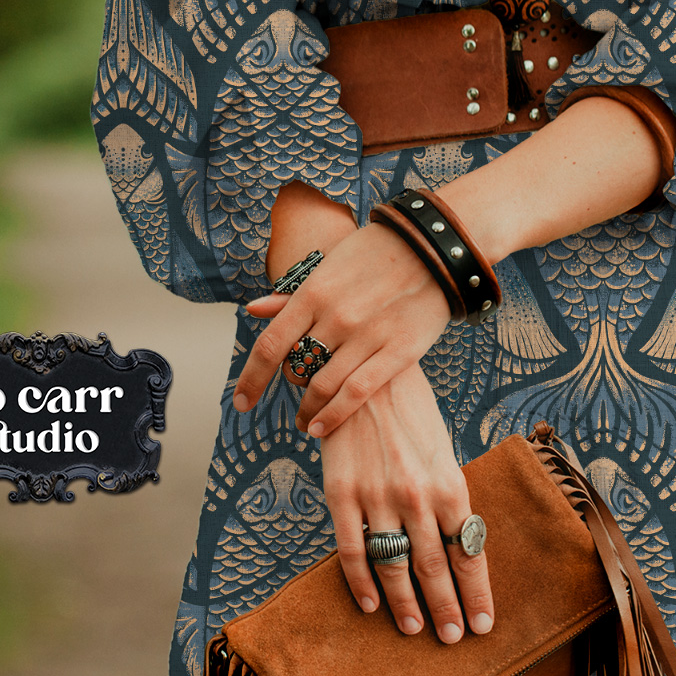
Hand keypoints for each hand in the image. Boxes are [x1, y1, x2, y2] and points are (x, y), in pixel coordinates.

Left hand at [234, 222, 450, 436]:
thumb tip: (252, 310)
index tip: (241, 401)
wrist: (434, 248)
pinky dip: (334, 414)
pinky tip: (321, 427)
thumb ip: (293, 295)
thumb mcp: (329, 267)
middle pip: (296, 368)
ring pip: (323, 386)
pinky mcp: (398, 351)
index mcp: (314, 292)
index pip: (270, 345)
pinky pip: (357, 392)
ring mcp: (368, 335)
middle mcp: (336, 316)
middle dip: (291, 386)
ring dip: (308, 410)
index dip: (251, 378)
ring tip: (305, 421)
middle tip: (296, 393)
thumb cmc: (375, 256)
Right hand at [319, 362, 493, 641]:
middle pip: (434, 568)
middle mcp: (417, 496)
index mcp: (449, 483)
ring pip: (395, 566)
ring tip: (416, 630)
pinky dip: (362, 582)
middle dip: (447, 608)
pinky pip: (352, 550)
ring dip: (407, 604)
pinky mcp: (341, 494)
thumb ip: (447, 494)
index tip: (484, 624)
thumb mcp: (442, 448)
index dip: (476, 592)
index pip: (468, 552)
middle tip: (452, 639)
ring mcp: (377, 497)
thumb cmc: (410, 410)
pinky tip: (371, 605)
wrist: (363, 370)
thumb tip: (458, 539)